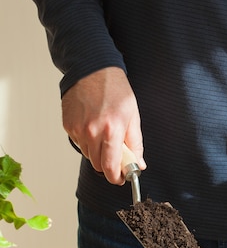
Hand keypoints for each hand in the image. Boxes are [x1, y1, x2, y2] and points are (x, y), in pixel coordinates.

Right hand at [62, 67, 145, 183]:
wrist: (92, 69)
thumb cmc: (115, 90)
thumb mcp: (133, 116)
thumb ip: (135, 143)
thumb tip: (138, 164)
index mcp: (111, 130)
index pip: (110, 167)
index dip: (115, 177)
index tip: (120, 178)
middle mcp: (92, 131)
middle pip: (98, 164)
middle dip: (108, 165)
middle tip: (116, 156)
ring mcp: (78, 129)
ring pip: (88, 155)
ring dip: (97, 152)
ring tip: (104, 134)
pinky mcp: (68, 125)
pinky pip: (79, 143)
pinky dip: (87, 141)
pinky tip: (93, 126)